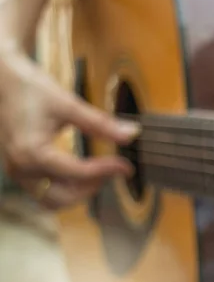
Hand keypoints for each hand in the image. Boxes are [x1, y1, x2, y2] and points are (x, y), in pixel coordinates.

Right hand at [0, 51, 140, 208]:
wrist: (3, 81)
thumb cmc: (32, 89)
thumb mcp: (68, 104)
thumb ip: (100, 123)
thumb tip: (132, 134)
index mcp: (32, 152)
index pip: (78, 173)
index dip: (107, 170)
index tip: (126, 166)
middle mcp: (21, 168)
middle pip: (62, 198)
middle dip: (91, 187)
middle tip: (113, 169)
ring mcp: (18, 172)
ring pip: (52, 200)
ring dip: (78, 192)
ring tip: (100, 171)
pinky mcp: (21, 170)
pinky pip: (45, 191)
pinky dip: (67, 187)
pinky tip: (84, 171)